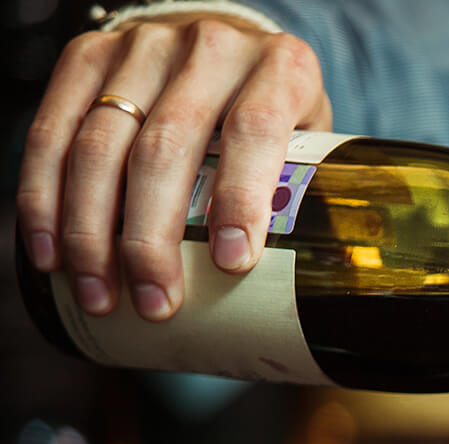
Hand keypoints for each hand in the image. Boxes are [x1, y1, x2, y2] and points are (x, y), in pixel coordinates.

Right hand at [16, 14, 330, 320]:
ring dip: (91, 232)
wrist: (227, 44)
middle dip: (152, 237)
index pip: (255, 129)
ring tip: (99, 293)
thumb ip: (304, 193)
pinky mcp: (87, 53)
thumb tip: (294, 289)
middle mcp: (211, 48)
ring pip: (100, 144)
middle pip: (166, 147)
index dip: (240, 198)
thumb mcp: (311, 139)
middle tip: (156, 302)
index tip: (231, 263)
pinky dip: (45, 200)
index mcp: (281, 67)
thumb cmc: (275, 111)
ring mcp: (144, 45)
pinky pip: (51, 132)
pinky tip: (52, 252)